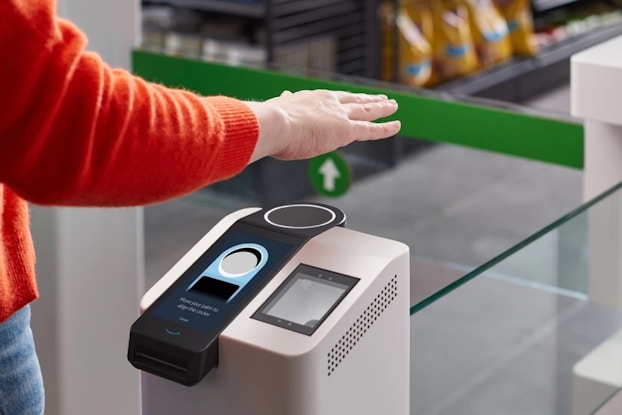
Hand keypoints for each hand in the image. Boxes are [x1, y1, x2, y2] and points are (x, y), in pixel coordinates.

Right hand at [245, 90, 399, 162]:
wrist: (274, 124)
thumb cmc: (270, 123)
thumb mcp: (278, 110)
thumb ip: (284, 104)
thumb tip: (281, 98)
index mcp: (312, 99)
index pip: (333, 99)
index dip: (344, 100)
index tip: (350, 98)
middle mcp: (329, 103)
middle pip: (354, 100)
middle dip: (368, 99)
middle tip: (381, 98)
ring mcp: (340, 116)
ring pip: (367, 110)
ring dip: (382, 108)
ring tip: (394, 106)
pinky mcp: (346, 130)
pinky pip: (371, 129)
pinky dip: (385, 127)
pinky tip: (396, 125)